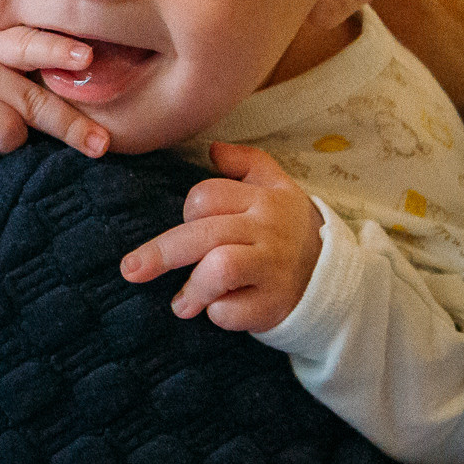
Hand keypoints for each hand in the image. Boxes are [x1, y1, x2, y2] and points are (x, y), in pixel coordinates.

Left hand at [120, 142, 321, 331]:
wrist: (331, 277)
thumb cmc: (289, 229)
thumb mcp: (278, 186)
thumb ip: (247, 162)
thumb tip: (213, 149)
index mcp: (263, 199)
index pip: (207, 196)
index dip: (188, 214)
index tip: (187, 228)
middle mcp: (268, 230)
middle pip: (203, 234)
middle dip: (160, 253)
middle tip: (131, 270)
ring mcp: (273, 268)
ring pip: (219, 268)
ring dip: (193, 288)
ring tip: (181, 304)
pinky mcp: (274, 304)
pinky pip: (232, 310)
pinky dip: (218, 314)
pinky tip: (218, 312)